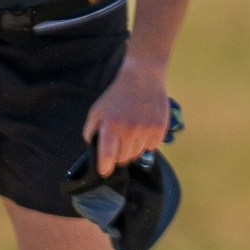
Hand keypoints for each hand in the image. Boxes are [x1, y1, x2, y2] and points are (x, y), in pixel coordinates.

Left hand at [83, 53, 170, 172]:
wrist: (142, 78)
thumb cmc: (116, 96)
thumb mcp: (96, 111)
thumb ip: (90, 132)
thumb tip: (93, 149)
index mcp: (111, 126)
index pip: (108, 157)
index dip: (105, 168)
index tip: (104, 171)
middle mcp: (130, 130)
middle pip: (123, 159)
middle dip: (119, 156)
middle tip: (118, 145)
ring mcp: (147, 129)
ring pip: (138, 154)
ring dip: (133, 149)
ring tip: (131, 134)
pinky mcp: (160, 128)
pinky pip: (152, 147)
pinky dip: (147, 143)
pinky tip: (143, 130)